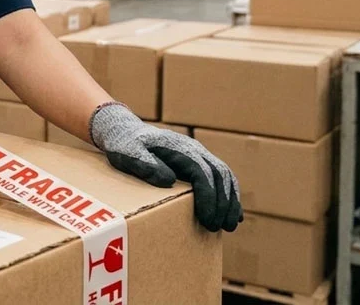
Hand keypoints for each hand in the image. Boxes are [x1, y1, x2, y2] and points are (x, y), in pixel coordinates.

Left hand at [90, 102, 240, 231]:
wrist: (124, 131)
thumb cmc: (124, 145)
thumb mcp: (127, 153)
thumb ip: (145, 165)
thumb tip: (169, 179)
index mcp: (178, 148)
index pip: (202, 173)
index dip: (208, 197)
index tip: (208, 219)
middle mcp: (193, 149)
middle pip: (218, 175)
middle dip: (223, 203)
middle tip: (220, 228)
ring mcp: (198, 154)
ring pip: (224, 176)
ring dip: (230, 201)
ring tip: (231, 225)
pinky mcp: (198, 162)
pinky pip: (220, 177)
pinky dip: (230, 195)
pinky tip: (235, 214)